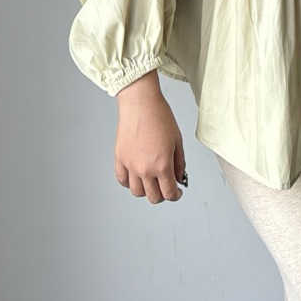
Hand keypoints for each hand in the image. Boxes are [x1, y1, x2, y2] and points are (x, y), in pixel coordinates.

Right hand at [114, 71, 185, 203]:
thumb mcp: (178, 141)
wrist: (141, 103)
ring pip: (137, 192)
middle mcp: (145, 169)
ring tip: (151, 182)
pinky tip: (136, 177)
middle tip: (166, 187)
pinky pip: (122, 180)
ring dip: (146, 191)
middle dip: (162, 195)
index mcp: (162, 165)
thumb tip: (178, 177)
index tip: (177, 192)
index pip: (169, 193)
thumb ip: (179, 163)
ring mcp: (130, 165)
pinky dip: (129, 183)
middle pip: (153, 197)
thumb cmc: (160, 117)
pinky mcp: (120, 159)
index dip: (176, 195)